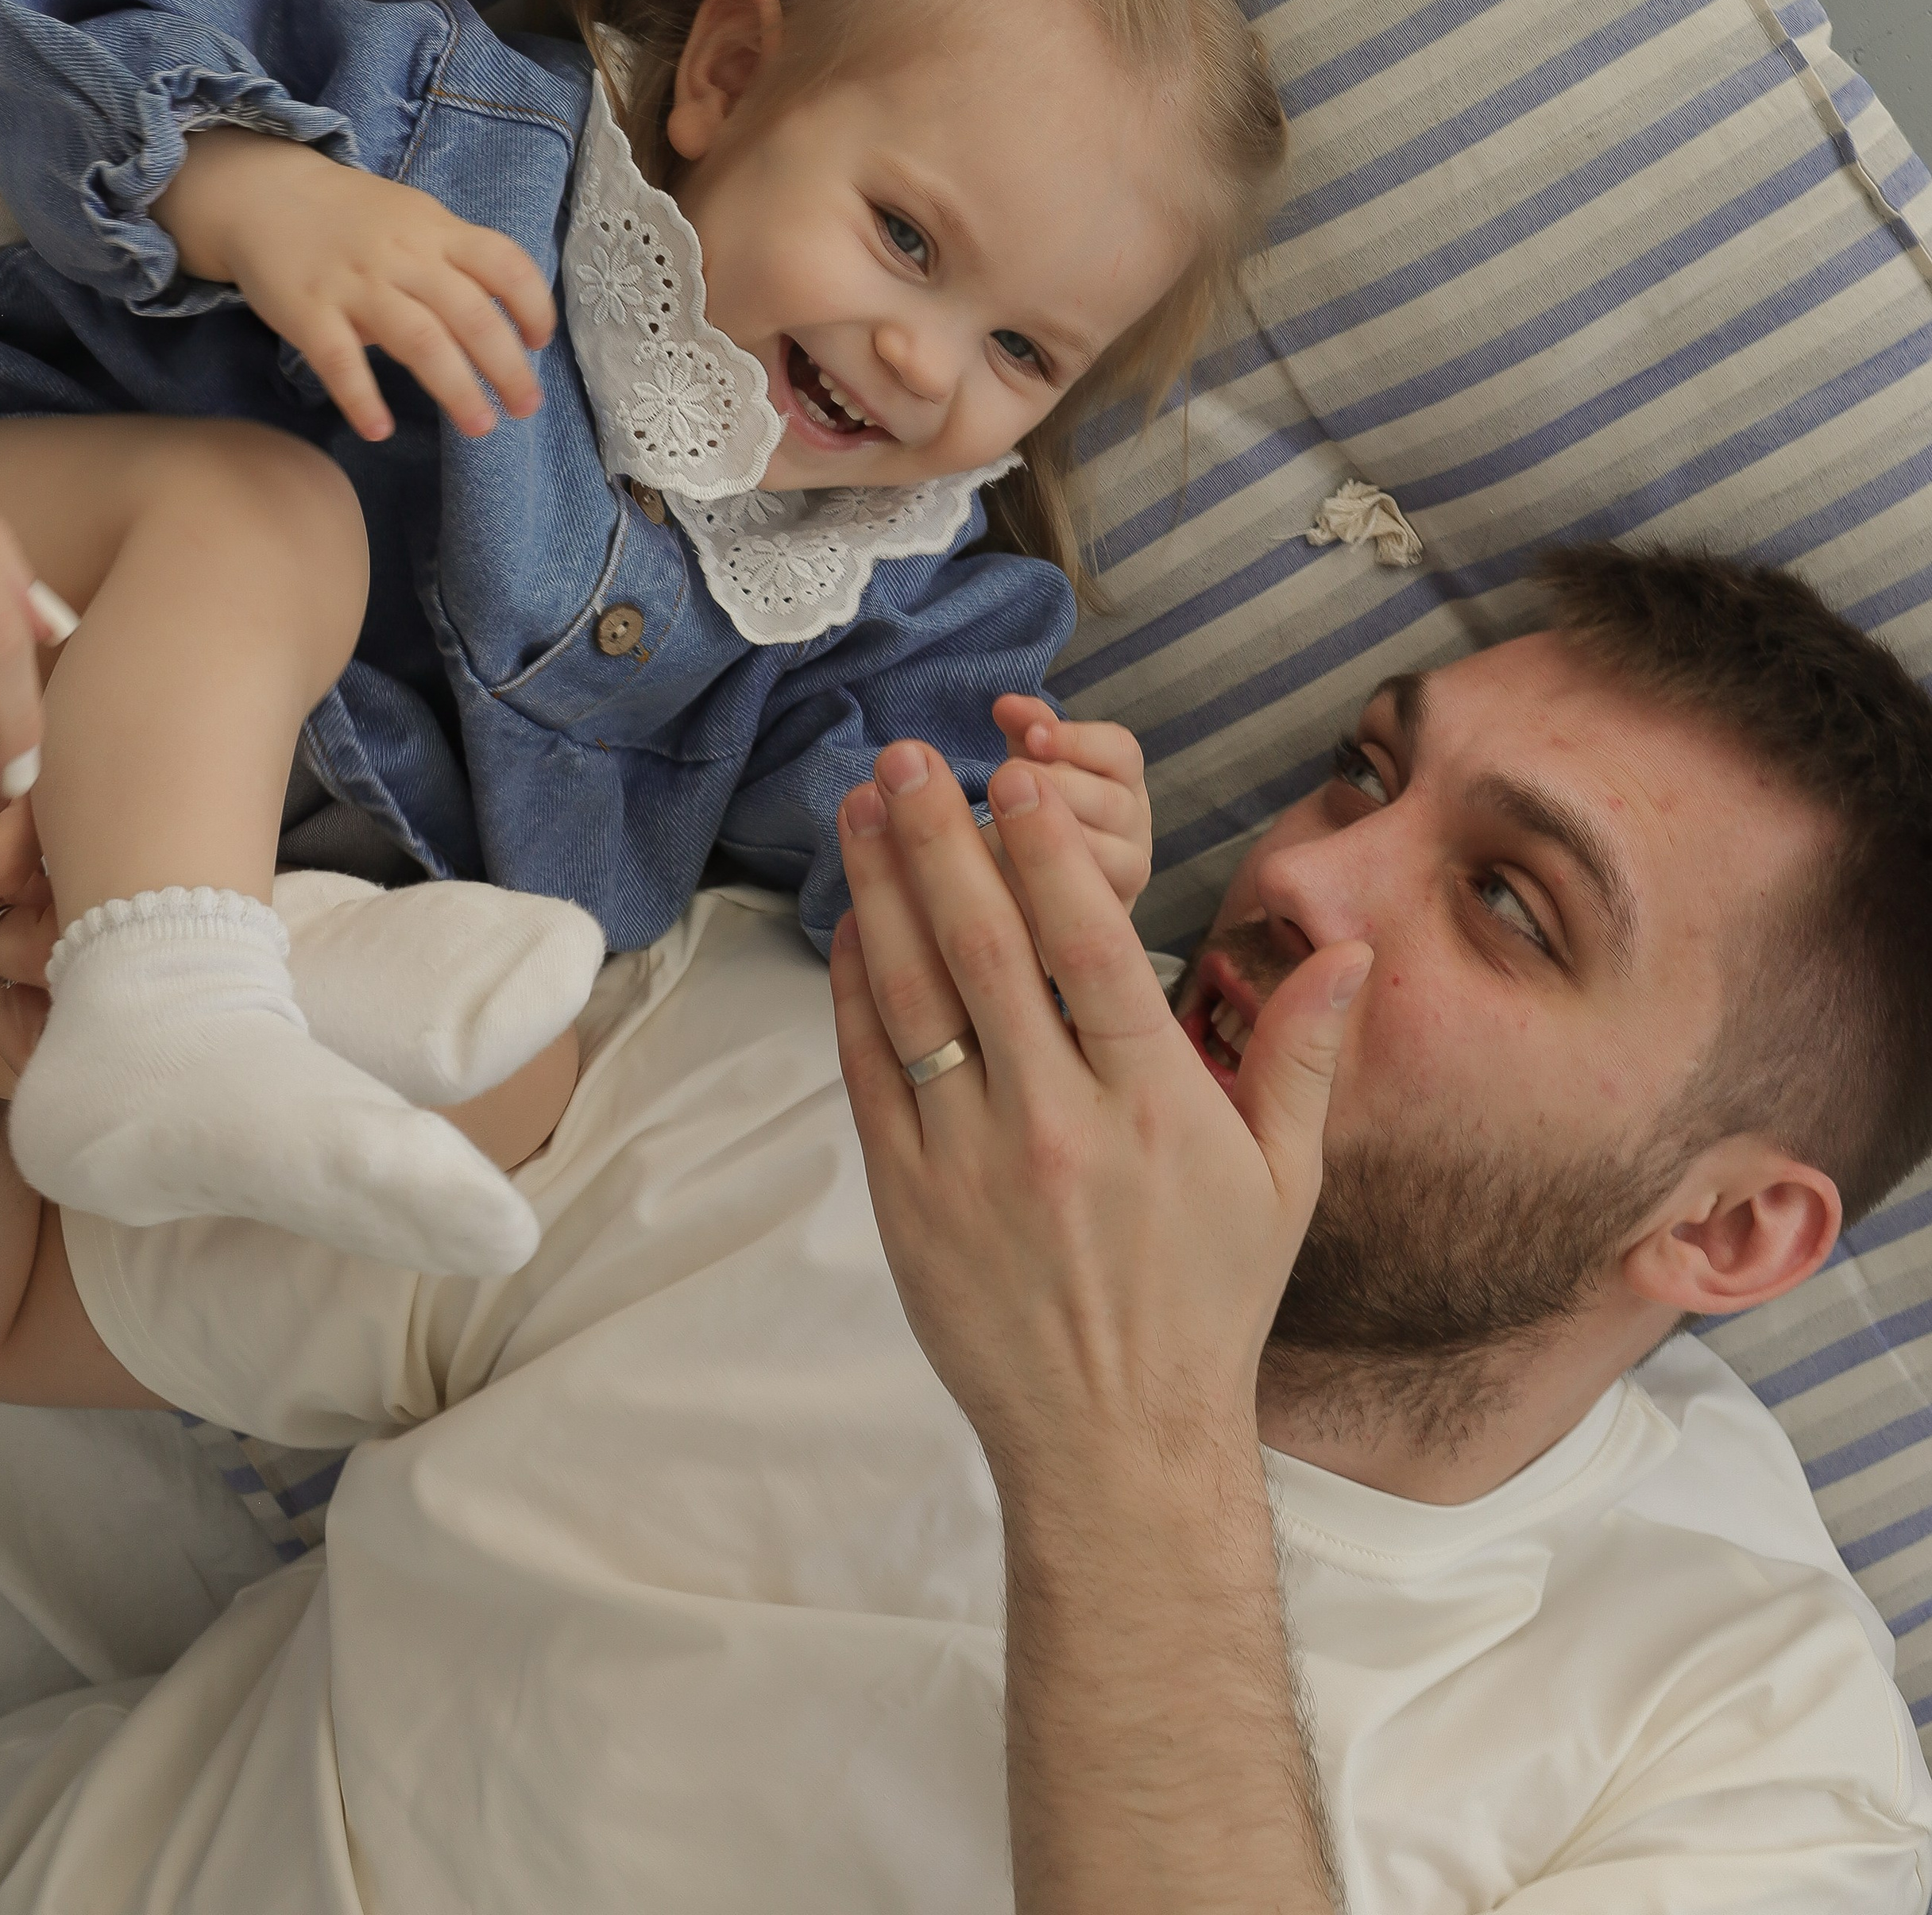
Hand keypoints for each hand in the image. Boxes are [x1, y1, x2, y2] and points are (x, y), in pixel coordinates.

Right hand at [155, 127, 558, 440]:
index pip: (504, 264)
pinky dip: (361, 397)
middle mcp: (404, 257)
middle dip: (507, 366)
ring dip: (455, 388)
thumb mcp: (415, 219)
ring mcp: (356, 284)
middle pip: (471, 314)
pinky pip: (340, 360)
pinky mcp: (308, 311)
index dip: (532, 305)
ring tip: (480, 426)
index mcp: (437, 232)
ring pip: (419, 339)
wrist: (264, 193)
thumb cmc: (353, 217)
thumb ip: (456, 259)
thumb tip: (502, 319)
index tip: (539, 343)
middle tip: (526, 408)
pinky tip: (379, 430)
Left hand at [828, 741, 1368, 1489]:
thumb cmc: (1207, 1302)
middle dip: (942, 838)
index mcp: (1154, 1107)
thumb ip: (1302, 1053)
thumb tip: (1347, 946)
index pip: (1090, 949)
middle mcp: (1057, 1125)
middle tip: (908, 755)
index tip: (1015, 776)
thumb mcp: (1284, 1181)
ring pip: (912, 996)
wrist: (1116, 1442)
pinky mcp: (908, 1200)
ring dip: (880, 891)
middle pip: (983, 949)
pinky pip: (870, 1071)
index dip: (1047, 850)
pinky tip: (850, 922)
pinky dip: (853, 989)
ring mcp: (970, 1162)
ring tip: (861, 807)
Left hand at [990, 695, 1150, 909]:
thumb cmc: (1029, 815)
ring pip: (1113, 851)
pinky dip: (1063, 879)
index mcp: (1119, 777)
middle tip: (1007, 781)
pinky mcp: (1114, 910)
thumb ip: (1026, 731)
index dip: (1077, 740)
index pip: (1120, 750)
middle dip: (1058, 788)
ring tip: (1010, 824)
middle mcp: (1133, 821)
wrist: (1022, 889)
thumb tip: (1007, 704)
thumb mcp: (1027, 766)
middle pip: (1115, 800)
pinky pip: (1100, 895)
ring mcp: (1129, 868)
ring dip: (1059, 835)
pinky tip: (1023, 867)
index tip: (1031, 737)